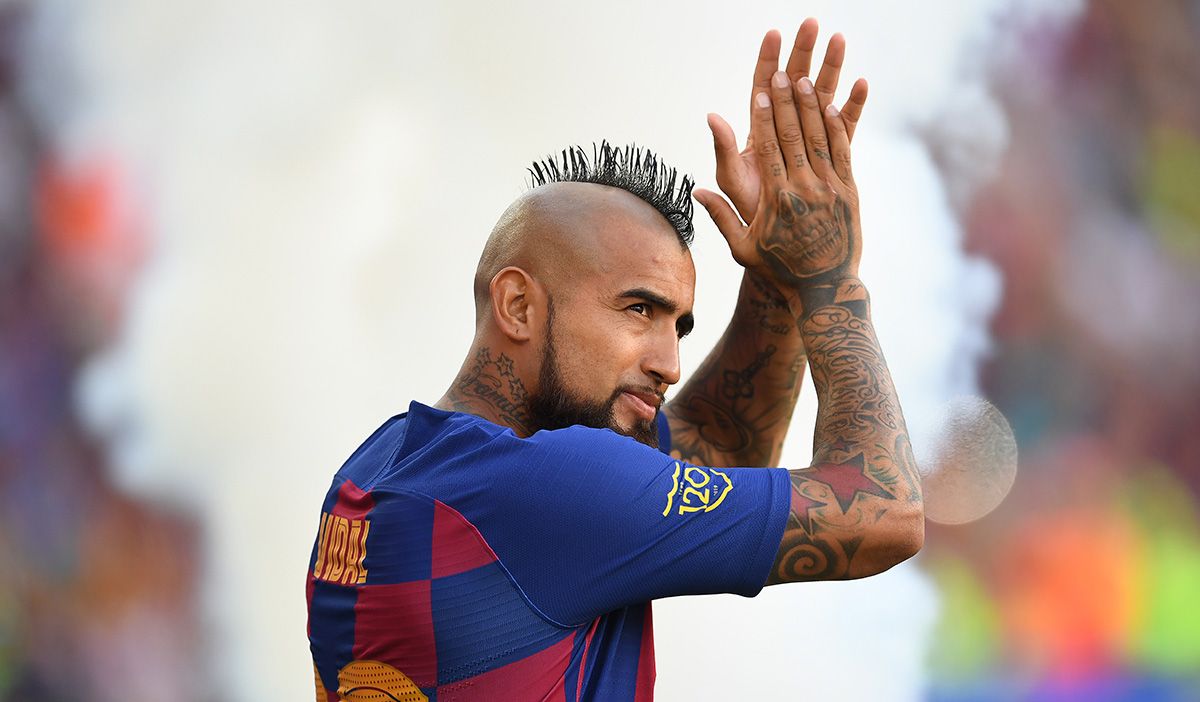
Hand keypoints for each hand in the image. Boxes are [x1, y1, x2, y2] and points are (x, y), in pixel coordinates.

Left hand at [696, 20, 866, 248]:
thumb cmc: (752, 212)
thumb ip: (724, 149)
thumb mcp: (734, 181)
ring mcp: (810, 139)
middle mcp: (785, 130)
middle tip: (812, 23)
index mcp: (759, 132)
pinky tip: (862, 84)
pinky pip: (844, 126)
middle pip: (793, 83)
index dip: (767, 61)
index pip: (762, 88)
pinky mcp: (831, 153)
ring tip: (840, 39)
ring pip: (821, 96)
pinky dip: (853, 105)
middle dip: (803, 52)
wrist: (781, 241)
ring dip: (831, 68)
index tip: (773, 33)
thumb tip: (711, 116)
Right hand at [706, 64, 861, 293]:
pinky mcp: (850, 192)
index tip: (760, 92)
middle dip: (786, 100)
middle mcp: (804, 188)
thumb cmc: (778, 270)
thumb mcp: (742, 249)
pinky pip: (843, 151)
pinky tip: (831, 105)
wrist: (824, 290)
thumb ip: (720, 217)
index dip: (763, 116)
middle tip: (783, 72)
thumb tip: (696, 192)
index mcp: (776, 198)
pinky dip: (837, 126)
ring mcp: (830, 188)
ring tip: (805, 79)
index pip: (767, 147)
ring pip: (820, 137)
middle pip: (793, 134)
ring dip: (811, 105)